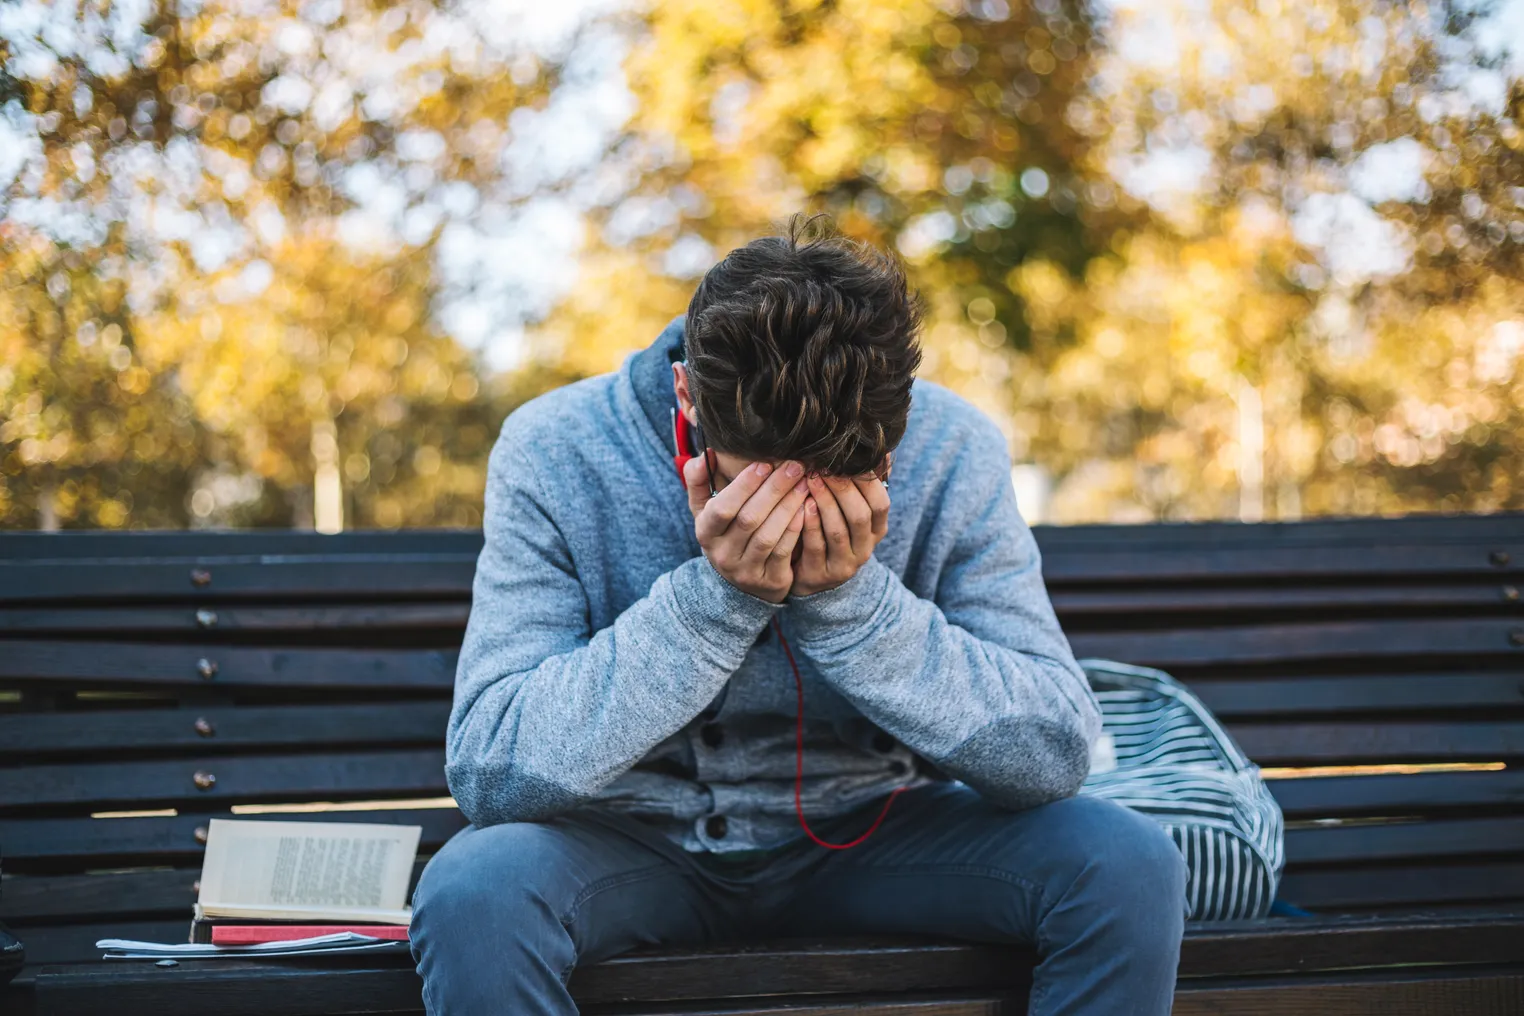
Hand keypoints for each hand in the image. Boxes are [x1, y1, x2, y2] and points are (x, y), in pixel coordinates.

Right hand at [685, 454, 808, 602]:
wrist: (739, 581)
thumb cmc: (725, 532)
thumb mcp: (705, 510)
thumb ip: (699, 481)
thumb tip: (705, 454)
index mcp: (706, 533)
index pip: (722, 508)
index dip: (743, 486)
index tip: (765, 463)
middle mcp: (723, 555)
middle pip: (749, 519)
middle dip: (774, 490)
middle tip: (795, 466)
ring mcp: (746, 571)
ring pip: (768, 536)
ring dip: (788, 506)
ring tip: (804, 483)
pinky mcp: (769, 581)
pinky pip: (784, 552)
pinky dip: (796, 528)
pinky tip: (807, 507)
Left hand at [790, 471, 889, 597]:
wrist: (814, 577)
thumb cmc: (831, 532)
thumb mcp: (850, 511)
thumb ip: (863, 485)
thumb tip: (883, 452)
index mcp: (876, 530)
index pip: (880, 503)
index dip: (866, 481)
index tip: (846, 459)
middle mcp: (864, 548)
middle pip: (860, 516)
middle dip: (842, 488)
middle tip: (823, 466)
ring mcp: (844, 564)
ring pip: (838, 531)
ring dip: (824, 503)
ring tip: (810, 480)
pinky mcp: (821, 574)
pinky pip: (816, 547)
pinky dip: (810, 524)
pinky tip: (801, 505)